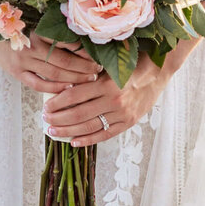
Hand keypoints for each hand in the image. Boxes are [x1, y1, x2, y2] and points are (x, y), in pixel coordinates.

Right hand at [0, 31, 101, 94]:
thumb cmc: (20, 27)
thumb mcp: (37, 22)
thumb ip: (57, 30)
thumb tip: (85, 41)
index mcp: (38, 29)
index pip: (67, 41)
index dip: (84, 49)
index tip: (97, 54)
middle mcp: (31, 45)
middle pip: (64, 60)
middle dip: (84, 67)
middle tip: (98, 70)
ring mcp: (23, 61)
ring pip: (54, 74)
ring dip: (74, 78)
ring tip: (89, 80)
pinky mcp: (17, 73)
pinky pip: (38, 84)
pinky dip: (54, 88)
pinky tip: (68, 88)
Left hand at [41, 51, 169, 146]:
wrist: (159, 71)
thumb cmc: (132, 63)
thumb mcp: (110, 63)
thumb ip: (90, 72)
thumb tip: (63, 81)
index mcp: (107, 82)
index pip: (73, 95)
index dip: (56, 103)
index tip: (45, 106)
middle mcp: (114, 99)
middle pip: (78, 114)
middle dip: (58, 119)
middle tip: (45, 120)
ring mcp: (122, 113)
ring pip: (89, 126)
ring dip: (68, 131)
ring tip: (54, 132)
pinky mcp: (129, 122)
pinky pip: (105, 134)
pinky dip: (88, 139)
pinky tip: (74, 142)